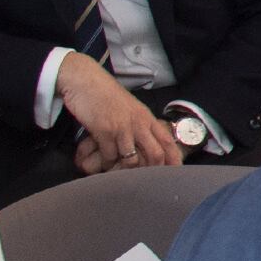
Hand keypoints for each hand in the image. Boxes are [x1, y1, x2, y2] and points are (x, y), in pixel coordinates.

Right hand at [56, 53, 180, 170]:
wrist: (84, 81)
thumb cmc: (105, 95)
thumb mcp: (129, 108)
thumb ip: (138, 124)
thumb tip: (143, 143)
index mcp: (146, 117)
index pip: (167, 140)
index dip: (173, 158)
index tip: (176, 172)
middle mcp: (139, 123)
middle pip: (155, 154)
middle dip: (151, 171)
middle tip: (142, 179)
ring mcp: (123, 128)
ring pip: (131, 160)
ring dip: (123, 170)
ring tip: (115, 170)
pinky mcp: (105, 131)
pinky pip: (109, 156)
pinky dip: (106, 163)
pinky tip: (102, 160)